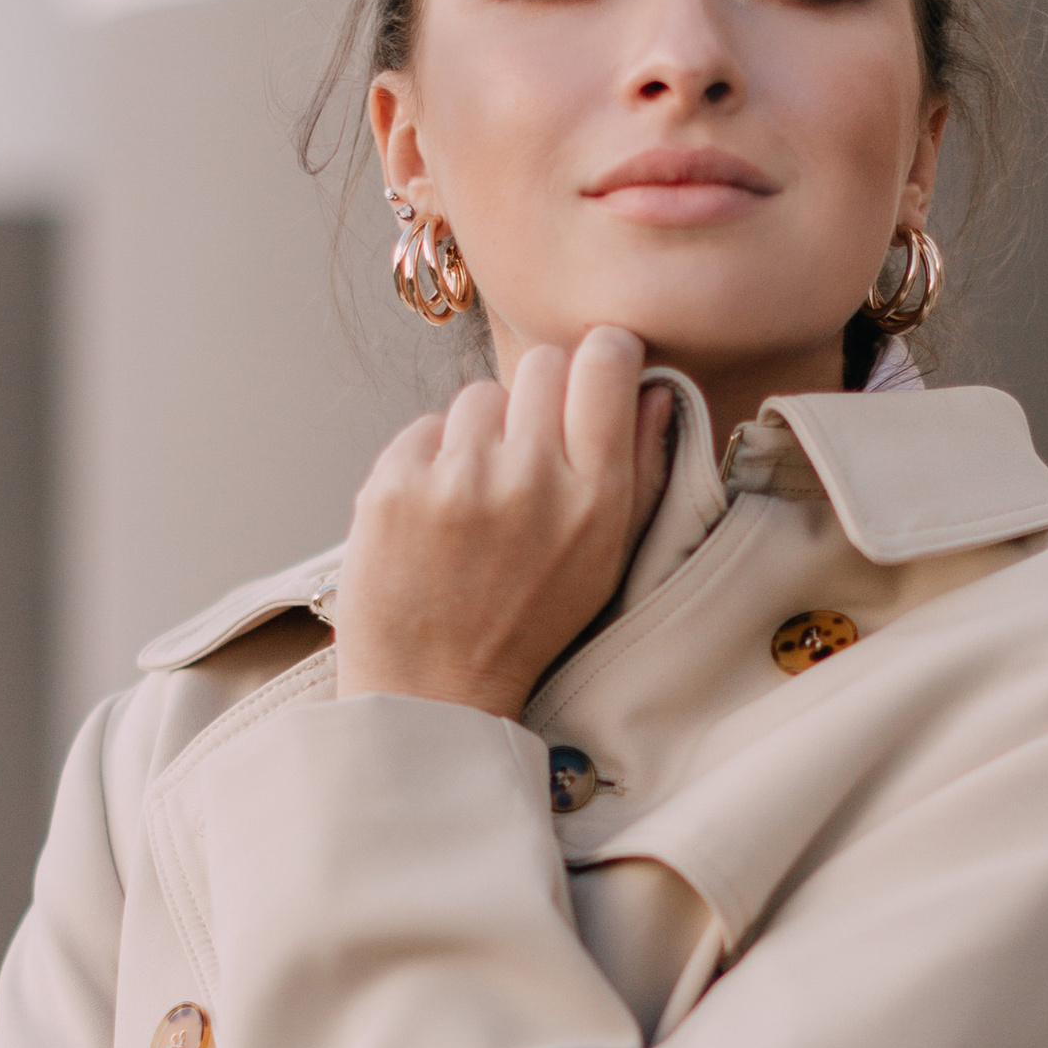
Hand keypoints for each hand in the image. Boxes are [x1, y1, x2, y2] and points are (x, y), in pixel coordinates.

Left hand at [333, 328, 675, 721]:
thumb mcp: (606, 561)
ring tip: (478, 496)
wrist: (432, 692)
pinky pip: (423, 428)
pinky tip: (435, 514)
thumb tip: (654, 390)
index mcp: (594, 497)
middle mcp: (529, 479)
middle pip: (541, 363)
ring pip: (478, 395)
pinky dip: (430, 461)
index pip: (605, 361)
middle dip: (539, 396)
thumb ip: (642, 471)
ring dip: (481, 432)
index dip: (602, 355)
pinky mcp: (393, 485)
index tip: (594, 374)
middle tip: (529, 450)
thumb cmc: (525, 627)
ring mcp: (456, 478)